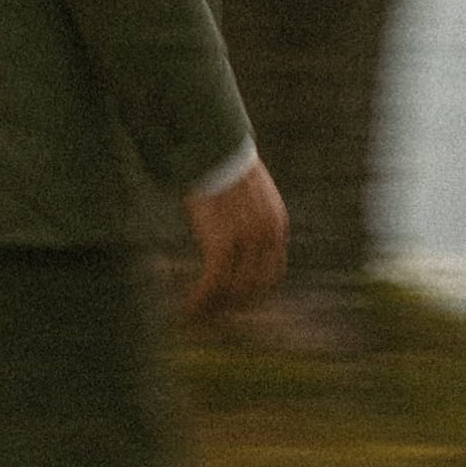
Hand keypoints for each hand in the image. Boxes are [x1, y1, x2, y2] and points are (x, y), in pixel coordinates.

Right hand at [181, 158, 287, 317]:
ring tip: (197, 317)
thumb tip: (234, 231)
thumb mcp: (249, 192)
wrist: (215, 148)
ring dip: (214, 308)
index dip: (254, 294)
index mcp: (277, 225)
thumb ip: (250, 216)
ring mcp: (246, 241)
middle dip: (233, 307)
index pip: (272, 274)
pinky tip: (189, 308)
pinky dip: (200, 300)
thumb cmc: (224, 165)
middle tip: (213, 318)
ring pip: (232, 290)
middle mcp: (267, 236)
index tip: (235, 304)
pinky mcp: (221, 243)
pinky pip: (212, 282)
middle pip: (254, 287)